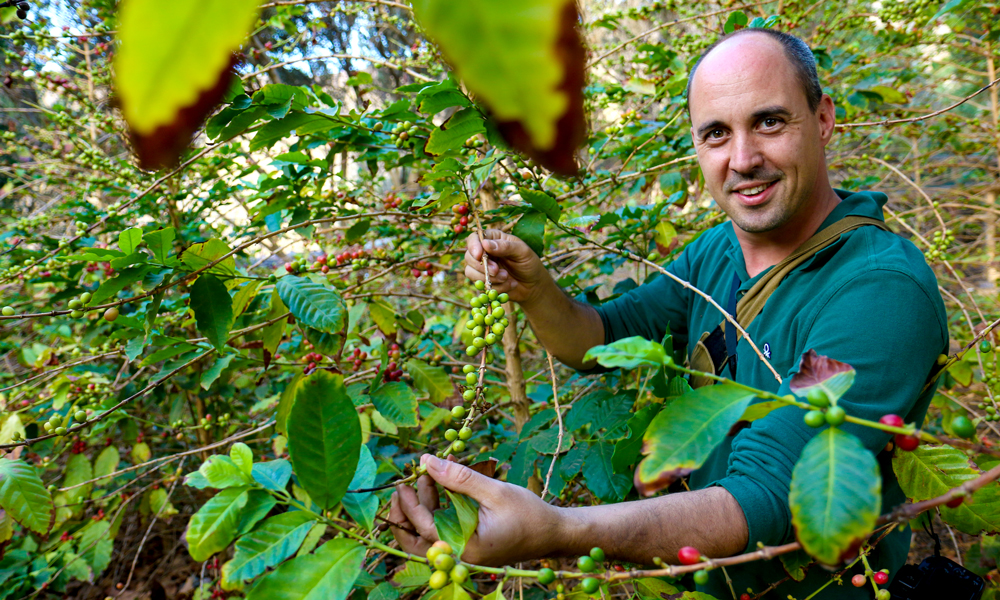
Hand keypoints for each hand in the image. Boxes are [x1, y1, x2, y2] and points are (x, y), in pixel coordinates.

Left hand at [389, 454, 561, 565]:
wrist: (554, 533)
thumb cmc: (529, 514)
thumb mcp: (493, 491)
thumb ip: (459, 477)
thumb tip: (427, 461)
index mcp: (464, 548)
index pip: (424, 527)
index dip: (410, 504)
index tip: (402, 481)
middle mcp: (459, 555)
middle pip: (416, 541)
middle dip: (405, 513)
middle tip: (402, 486)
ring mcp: (462, 552)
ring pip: (428, 533)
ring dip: (425, 503)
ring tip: (430, 471)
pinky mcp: (467, 545)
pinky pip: (444, 528)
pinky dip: (440, 505)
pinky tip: (446, 478)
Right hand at [464, 230, 551, 304]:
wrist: (534, 285)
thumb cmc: (530, 264)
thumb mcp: (522, 252)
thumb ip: (506, 246)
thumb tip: (486, 244)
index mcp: (494, 239)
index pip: (474, 238)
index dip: (473, 246)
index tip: (479, 255)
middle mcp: (485, 252)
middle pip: (469, 256)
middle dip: (482, 266)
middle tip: (497, 271)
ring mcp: (483, 267)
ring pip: (470, 272)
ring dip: (488, 278)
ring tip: (506, 277)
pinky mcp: (483, 281)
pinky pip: (480, 285)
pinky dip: (495, 287)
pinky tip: (509, 285)